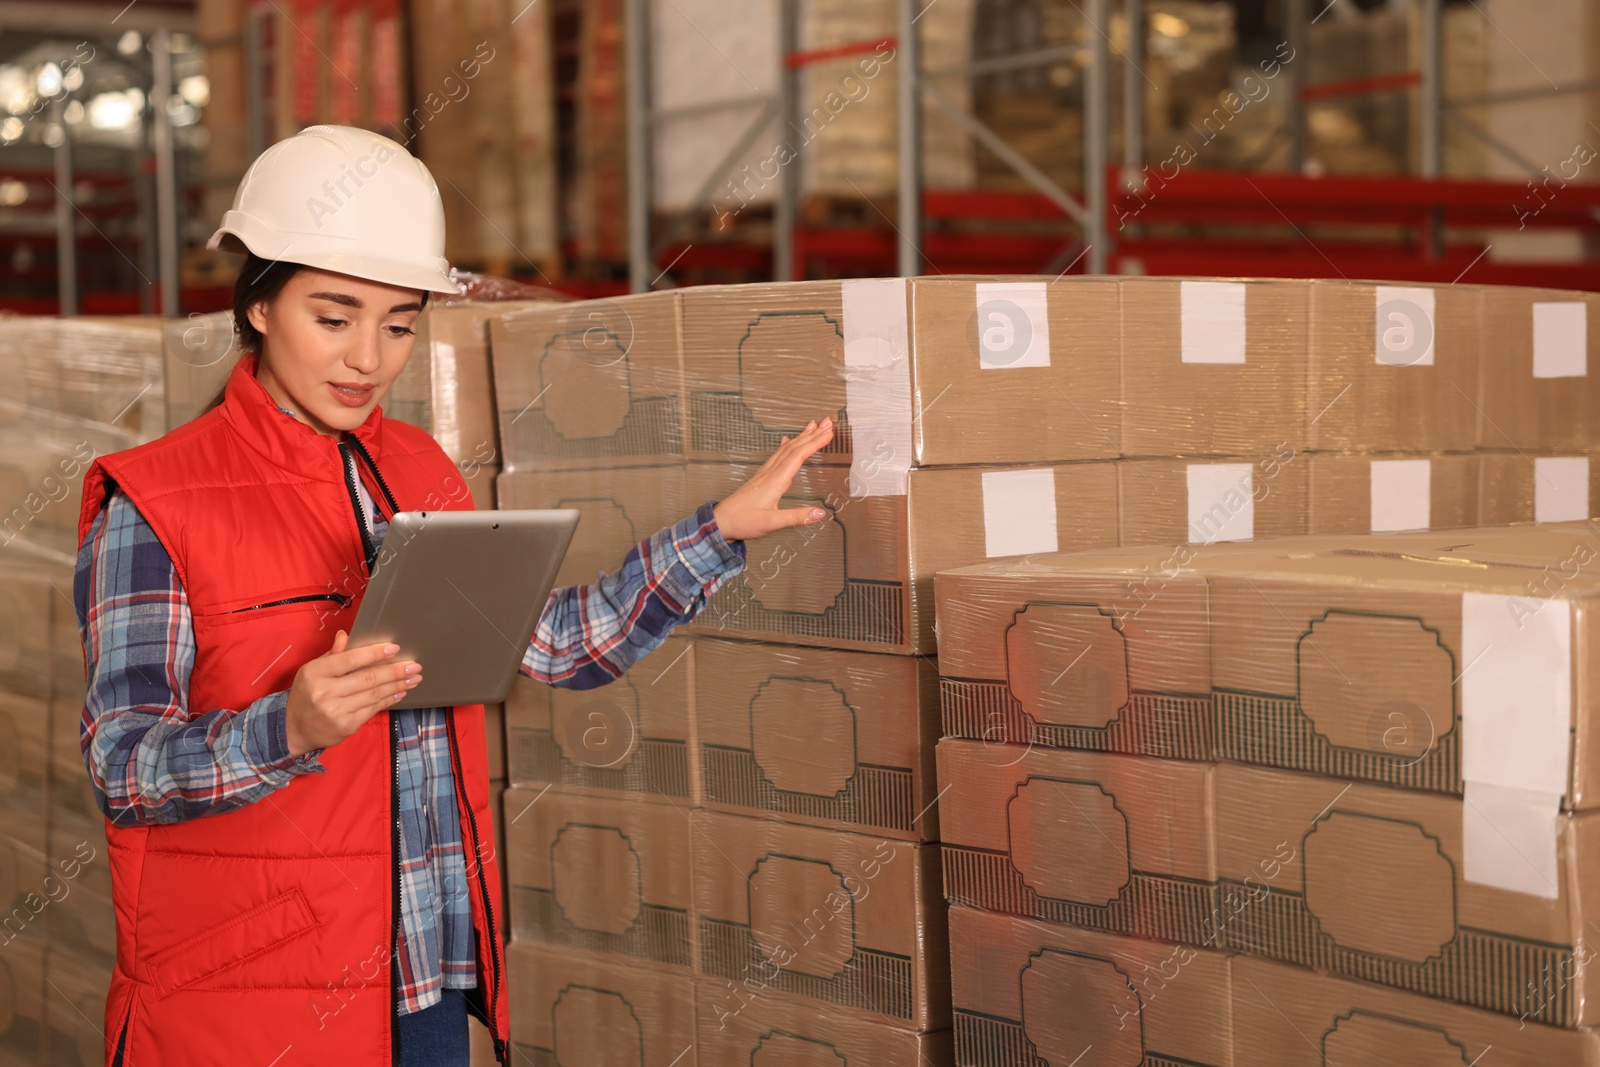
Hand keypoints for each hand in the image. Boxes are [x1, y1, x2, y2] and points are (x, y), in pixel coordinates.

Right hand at [285, 630, 420, 756]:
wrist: (295, 729)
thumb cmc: (307, 694)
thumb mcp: (312, 670)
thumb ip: (332, 654)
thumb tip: (346, 635)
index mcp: (316, 673)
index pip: (350, 660)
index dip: (374, 654)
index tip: (395, 648)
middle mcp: (325, 692)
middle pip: (367, 678)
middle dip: (394, 671)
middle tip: (414, 665)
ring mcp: (336, 711)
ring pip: (374, 695)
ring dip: (397, 685)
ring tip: (414, 678)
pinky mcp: (346, 726)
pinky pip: (373, 709)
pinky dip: (389, 699)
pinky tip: (400, 692)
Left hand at [712, 417, 835, 541]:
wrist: (722, 521)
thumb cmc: (743, 521)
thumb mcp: (772, 523)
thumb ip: (797, 517)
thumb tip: (819, 513)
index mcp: (775, 481)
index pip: (798, 456)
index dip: (815, 443)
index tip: (828, 433)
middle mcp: (770, 473)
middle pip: (794, 447)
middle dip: (812, 434)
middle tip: (827, 422)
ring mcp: (765, 473)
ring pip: (786, 449)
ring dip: (801, 436)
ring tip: (813, 426)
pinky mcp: (762, 477)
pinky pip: (777, 455)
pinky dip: (786, 445)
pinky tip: (786, 440)